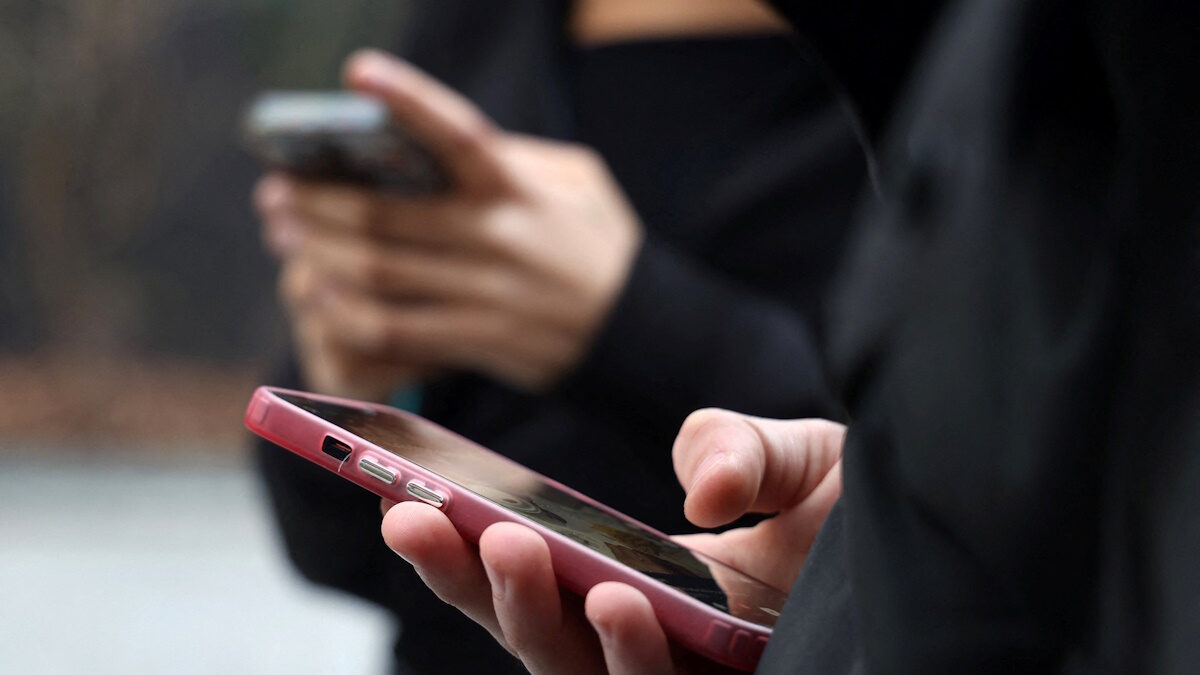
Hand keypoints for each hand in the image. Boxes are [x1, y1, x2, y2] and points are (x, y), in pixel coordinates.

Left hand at [256, 50, 641, 394]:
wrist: (638, 336)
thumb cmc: (597, 246)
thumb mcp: (575, 185)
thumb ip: (512, 158)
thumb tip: (434, 142)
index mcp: (522, 192)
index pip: (462, 135)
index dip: (409, 100)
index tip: (357, 71)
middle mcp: (500, 242)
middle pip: (387, 218)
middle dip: (318, 202)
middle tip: (277, 190)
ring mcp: (485, 297)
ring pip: (378, 274)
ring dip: (318, 252)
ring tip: (284, 235)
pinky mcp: (476, 342)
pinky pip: (392, 329)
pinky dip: (345, 310)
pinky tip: (317, 291)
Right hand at [380, 409, 844, 673]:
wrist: (960, 553)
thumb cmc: (867, 522)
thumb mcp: (801, 457)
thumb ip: (736, 443)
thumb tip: (697, 490)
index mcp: (648, 581)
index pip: (533, 572)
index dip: (457, 542)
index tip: (392, 491)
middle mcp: (658, 642)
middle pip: (534, 630)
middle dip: (466, 578)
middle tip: (417, 517)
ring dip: (536, 616)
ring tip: (512, 547)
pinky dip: (631, 660)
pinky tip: (623, 605)